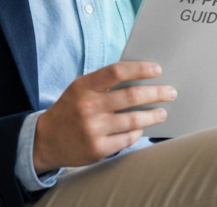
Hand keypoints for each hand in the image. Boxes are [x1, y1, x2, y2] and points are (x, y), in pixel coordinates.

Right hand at [33, 61, 175, 172]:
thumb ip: (103, 82)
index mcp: (83, 86)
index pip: (117, 71)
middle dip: (157, 92)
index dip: (140, 69)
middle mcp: (88, 106)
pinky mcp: (97, 149)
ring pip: (134, 120)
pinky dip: (138, 132)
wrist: (45, 140)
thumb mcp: (79, 89)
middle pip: (131, 96)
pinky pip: (127, 138)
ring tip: (162, 112)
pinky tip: (141, 128)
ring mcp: (93, 129)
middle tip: (171, 92)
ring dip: (153, 115)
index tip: (157, 70)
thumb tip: (140, 77)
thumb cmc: (70, 109)